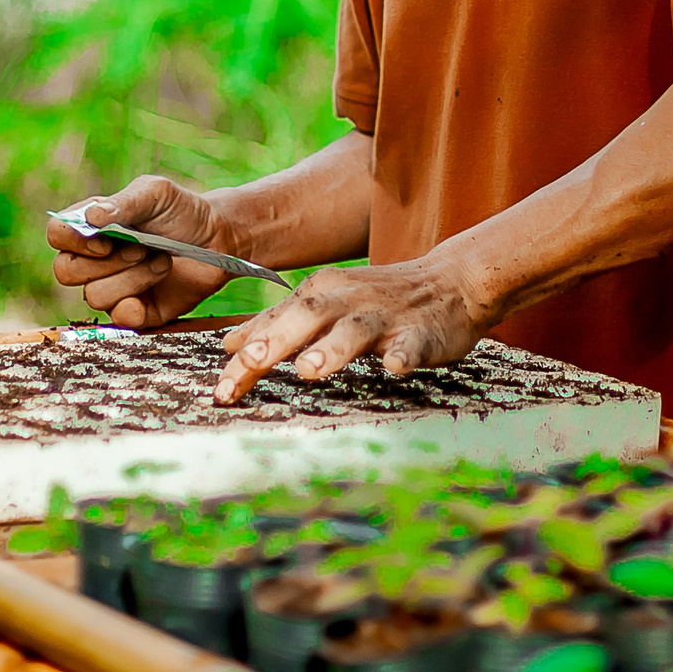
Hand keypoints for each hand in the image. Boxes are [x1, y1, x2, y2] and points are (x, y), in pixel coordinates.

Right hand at [47, 174, 236, 329]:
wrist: (219, 240)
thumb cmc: (183, 211)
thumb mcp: (156, 194)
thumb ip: (124, 202)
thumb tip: (91, 218)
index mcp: (92, 226)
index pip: (56, 234)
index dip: (72, 240)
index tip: (105, 239)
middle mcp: (94, 260)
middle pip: (65, 271)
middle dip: (106, 262)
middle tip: (141, 248)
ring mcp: (112, 288)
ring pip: (94, 296)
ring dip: (132, 278)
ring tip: (162, 261)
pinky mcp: (134, 312)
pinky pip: (118, 320)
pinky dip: (136, 306)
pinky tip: (160, 284)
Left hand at [212, 256, 489, 403]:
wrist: (452, 281)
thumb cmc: (380, 299)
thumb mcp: (326, 300)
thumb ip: (280, 322)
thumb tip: (230, 343)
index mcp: (322, 291)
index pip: (275, 320)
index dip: (245, 353)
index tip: (220, 389)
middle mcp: (349, 298)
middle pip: (307, 316)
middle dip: (276, 339)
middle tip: (250, 362)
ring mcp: (386, 315)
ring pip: (355, 330)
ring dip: (331, 349)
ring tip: (308, 370)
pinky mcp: (422, 332)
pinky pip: (412, 345)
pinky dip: (403, 356)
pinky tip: (396, 368)